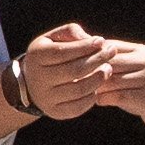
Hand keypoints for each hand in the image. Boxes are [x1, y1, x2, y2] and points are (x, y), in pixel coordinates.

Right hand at [11, 23, 144, 120]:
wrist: (33, 83)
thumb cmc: (51, 54)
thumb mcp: (54, 38)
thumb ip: (71, 32)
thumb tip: (92, 40)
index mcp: (36, 57)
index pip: (63, 52)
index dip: (85, 46)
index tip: (102, 40)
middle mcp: (37, 79)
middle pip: (73, 71)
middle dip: (97, 60)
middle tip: (112, 52)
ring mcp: (46, 98)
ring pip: (79, 89)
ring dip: (98, 79)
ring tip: (108, 69)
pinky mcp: (55, 112)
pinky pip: (79, 106)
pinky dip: (92, 96)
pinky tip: (98, 85)